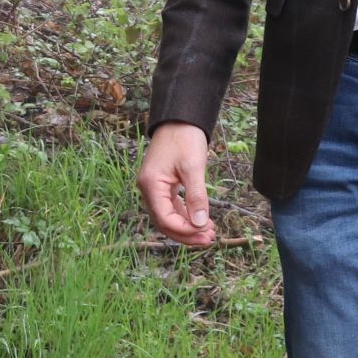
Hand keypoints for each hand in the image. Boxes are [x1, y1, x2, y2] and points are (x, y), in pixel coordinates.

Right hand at [137, 122, 216, 247]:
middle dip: (186, 233)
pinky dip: (185, 215)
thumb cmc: (184, 138)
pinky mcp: (161, 184)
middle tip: (209, 239)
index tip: (205, 233)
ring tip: (209, 232)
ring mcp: (153, 187)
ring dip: (186, 226)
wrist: (179, 119)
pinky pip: (171, 206)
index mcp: (151, 185)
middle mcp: (148, 189)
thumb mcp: (193, 167)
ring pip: (167, 216)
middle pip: (164, 222)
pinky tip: (200, 219)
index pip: (164, 218)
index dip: (184, 230)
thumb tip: (200, 224)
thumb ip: (196, 196)